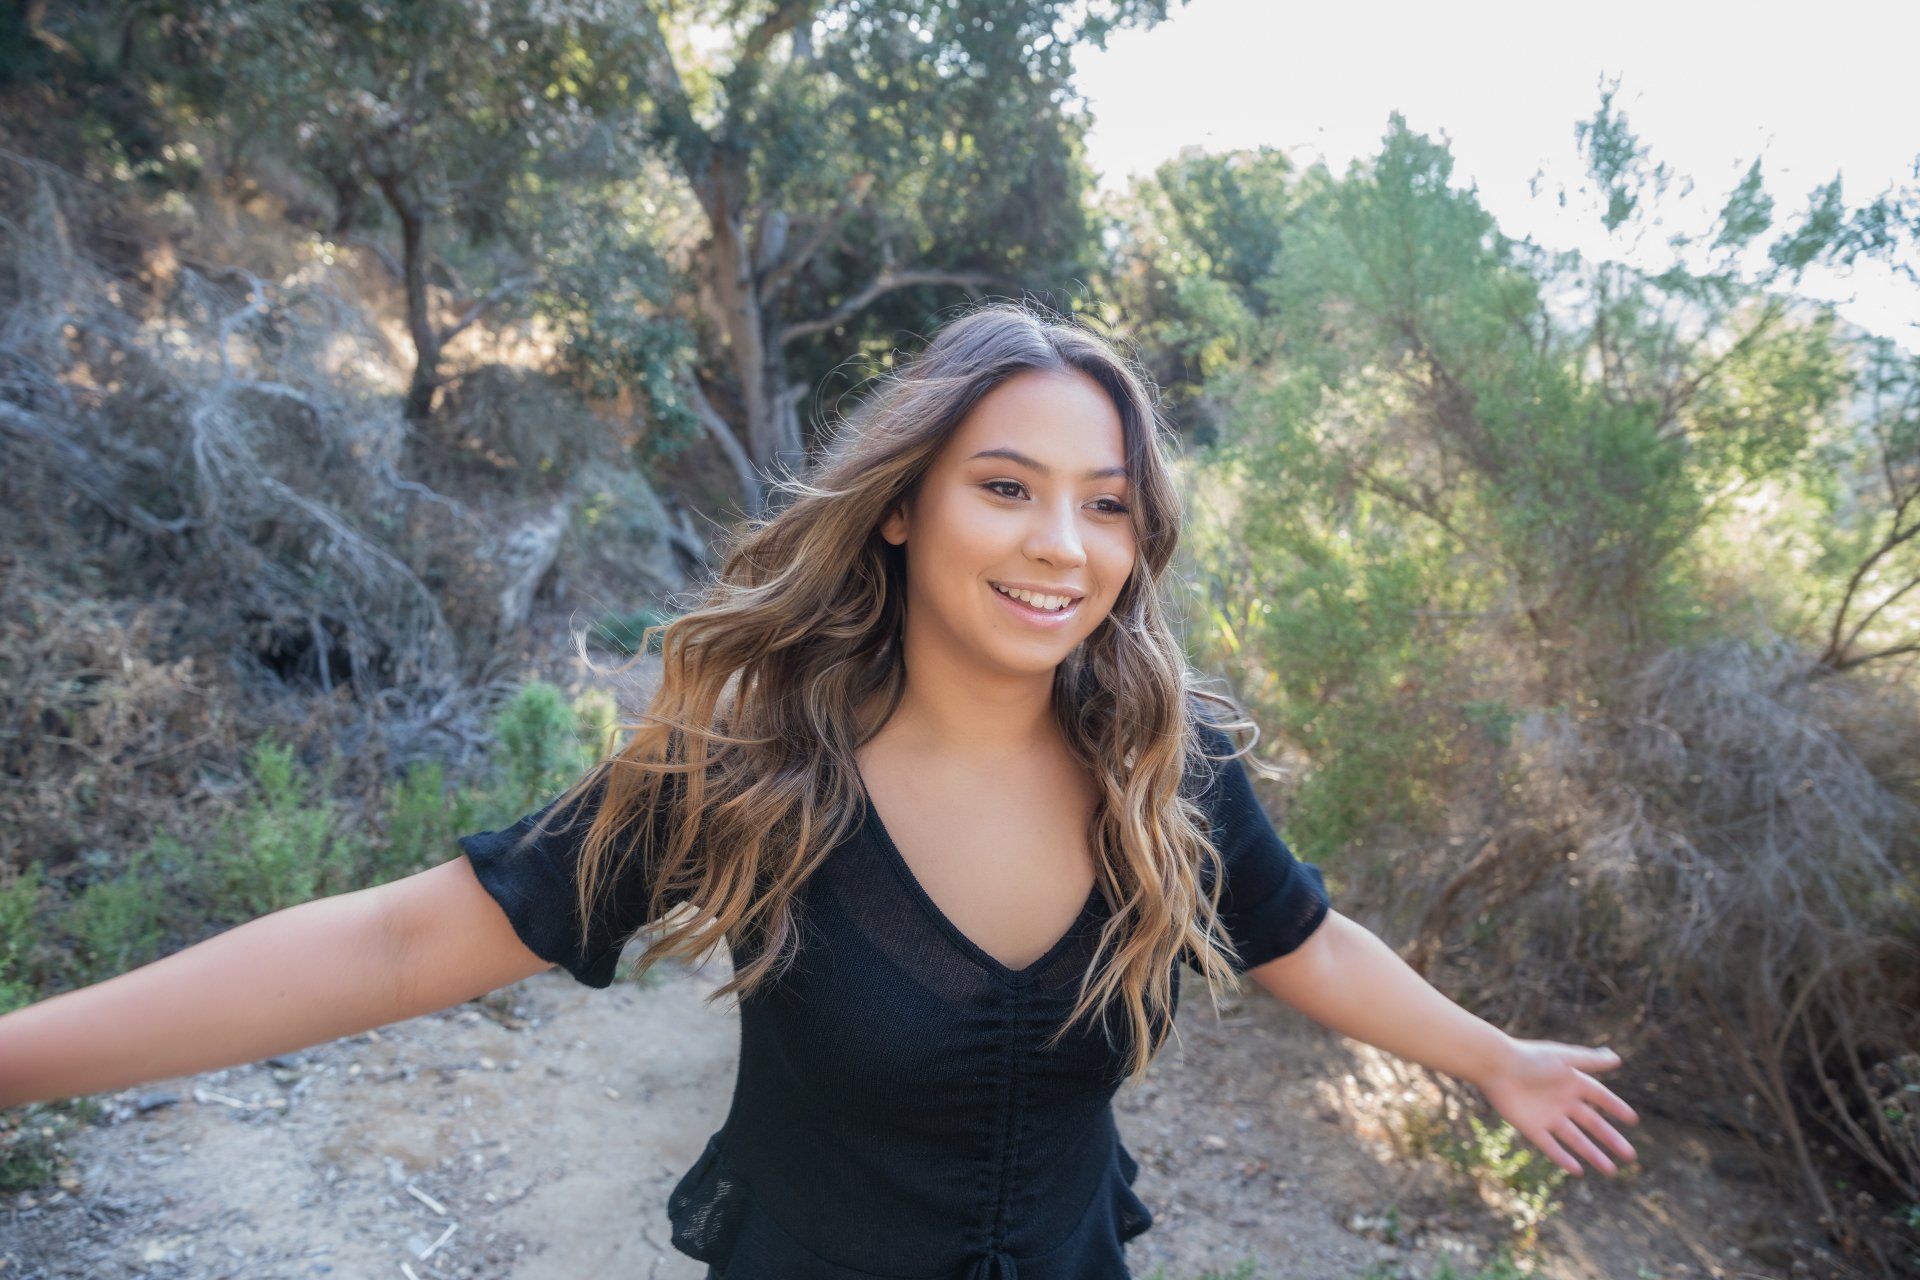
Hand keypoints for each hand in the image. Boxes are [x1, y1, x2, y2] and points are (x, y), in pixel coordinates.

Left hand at [1473, 1037, 1639, 1175]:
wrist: (1495, 1066)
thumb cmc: (1530, 1058)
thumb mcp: (1564, 1058)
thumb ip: (1590, 1061)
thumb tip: (1616, 1059)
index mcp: (1571, 1081)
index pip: (1599, 1097)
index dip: (1615, 1107)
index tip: (1632, 1120)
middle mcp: (1562, 1100)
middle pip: (1592, 1123)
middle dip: (1610, 1139)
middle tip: (1630, 1156)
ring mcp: (1547, 1116)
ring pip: (1575, 1139)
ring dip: (1592, 1154)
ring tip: (1610, 1170)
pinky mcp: (1531, 1127)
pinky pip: (1550, 1146)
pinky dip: (1563, 1158)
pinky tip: (1578, 1170)